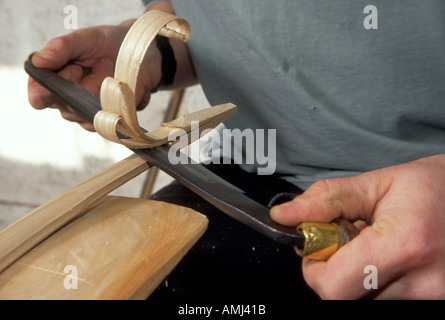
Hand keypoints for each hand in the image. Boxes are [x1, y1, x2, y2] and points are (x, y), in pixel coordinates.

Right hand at [27, 22, 151, 131]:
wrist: (138, 52)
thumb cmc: (105, 44)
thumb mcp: (82, 39)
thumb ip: (60, 48)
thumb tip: (38, 61)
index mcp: (53, 82)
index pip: (39, 97)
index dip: (47, 90)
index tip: (71, 70)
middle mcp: (68, 102)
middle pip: (67, 106)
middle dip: (83, 82)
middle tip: (91, 64)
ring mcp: (89, 113)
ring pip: (91, 110)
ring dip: (103, 84)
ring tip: (107, 66)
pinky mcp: (111, 119)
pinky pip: (111, 115)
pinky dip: (118, 94)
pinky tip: (119, 82)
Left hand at [270, 155, 444, 298]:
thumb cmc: (432, 187)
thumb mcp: (376, 183)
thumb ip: (325, 200)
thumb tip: (284, 216)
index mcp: (406, 244)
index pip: (333, 287)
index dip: (314, 269)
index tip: (318, 247)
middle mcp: (424, 283)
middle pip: (346, 298)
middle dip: (335, 271)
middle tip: (350, 242)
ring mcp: (434, 299)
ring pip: (365, 301)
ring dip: (357, 276)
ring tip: (376, 248)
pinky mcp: (437, 302)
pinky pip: (386, 300)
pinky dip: (376, 283)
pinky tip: (389, 261)